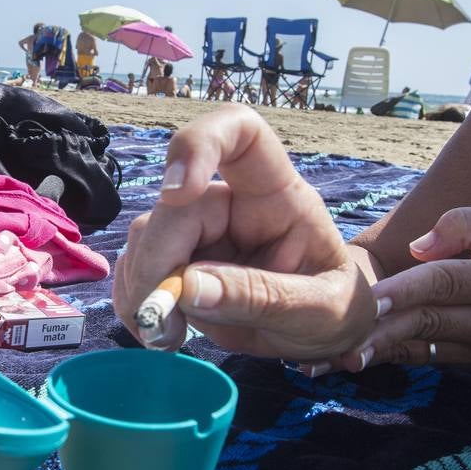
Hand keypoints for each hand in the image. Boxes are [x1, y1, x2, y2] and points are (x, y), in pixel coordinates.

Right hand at [114, 106, 375, 359]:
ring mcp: (200, 232)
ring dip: (142, 288)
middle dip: (157, 260)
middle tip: (161, 319)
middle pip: (175, 205)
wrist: (325, 336)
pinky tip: (157, 333)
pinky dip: (134, 301)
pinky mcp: (177, 264)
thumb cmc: (336, 309)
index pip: (239, 132)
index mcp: (278, 194)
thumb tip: (187, 288)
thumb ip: (262, 297)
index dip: (201, 143)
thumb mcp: (319, 311)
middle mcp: (232, 203)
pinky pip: (136, 267)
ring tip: (167, 338)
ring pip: (146, 236)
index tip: (176, 193)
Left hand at [339, 207, 470, 376]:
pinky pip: (411, 358)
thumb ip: (467, 223)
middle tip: (327, 330)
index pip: (448, 283)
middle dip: (374, 328)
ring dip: (365, 351)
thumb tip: (418, 246)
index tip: (368, 298)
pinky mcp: (456, 362)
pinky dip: (374, 358)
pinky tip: (333, 364)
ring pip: (413, 348)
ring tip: (316, 358)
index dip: (406, 291)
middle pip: (424, 322)